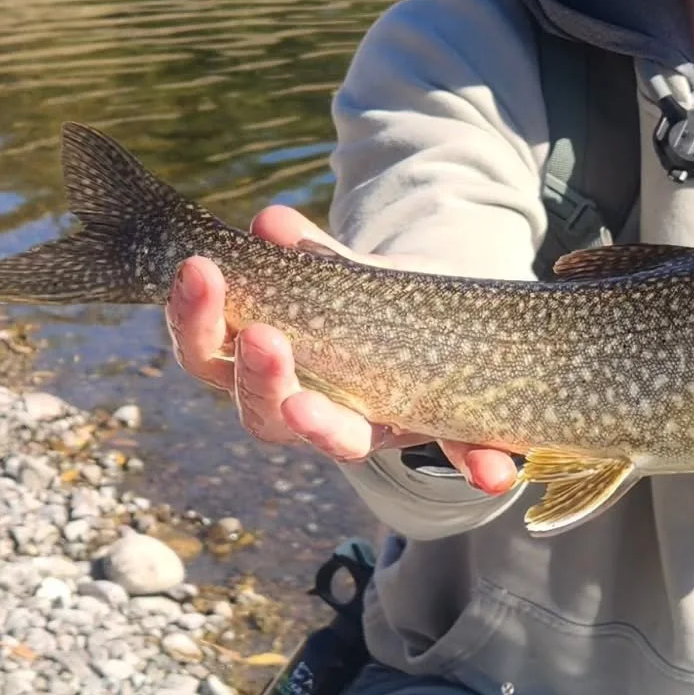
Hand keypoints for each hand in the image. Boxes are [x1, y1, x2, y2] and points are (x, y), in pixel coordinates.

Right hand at [164, 206, 517, 494]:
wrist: (455, 322)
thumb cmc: (380, 306)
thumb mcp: (347, 277)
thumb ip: (312, 257)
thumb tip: (269, 223)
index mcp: (278, 371)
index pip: (218, 365)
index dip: (199, 327)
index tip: (196, 273)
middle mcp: (321, 413)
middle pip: (266, 417)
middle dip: (257, 380)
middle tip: (259, 336)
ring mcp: (383, 428)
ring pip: (345, 441)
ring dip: (328, 428)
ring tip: (310, 406)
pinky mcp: (452, 433)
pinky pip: (466, 456)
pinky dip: (479, 464)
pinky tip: (495, 471)